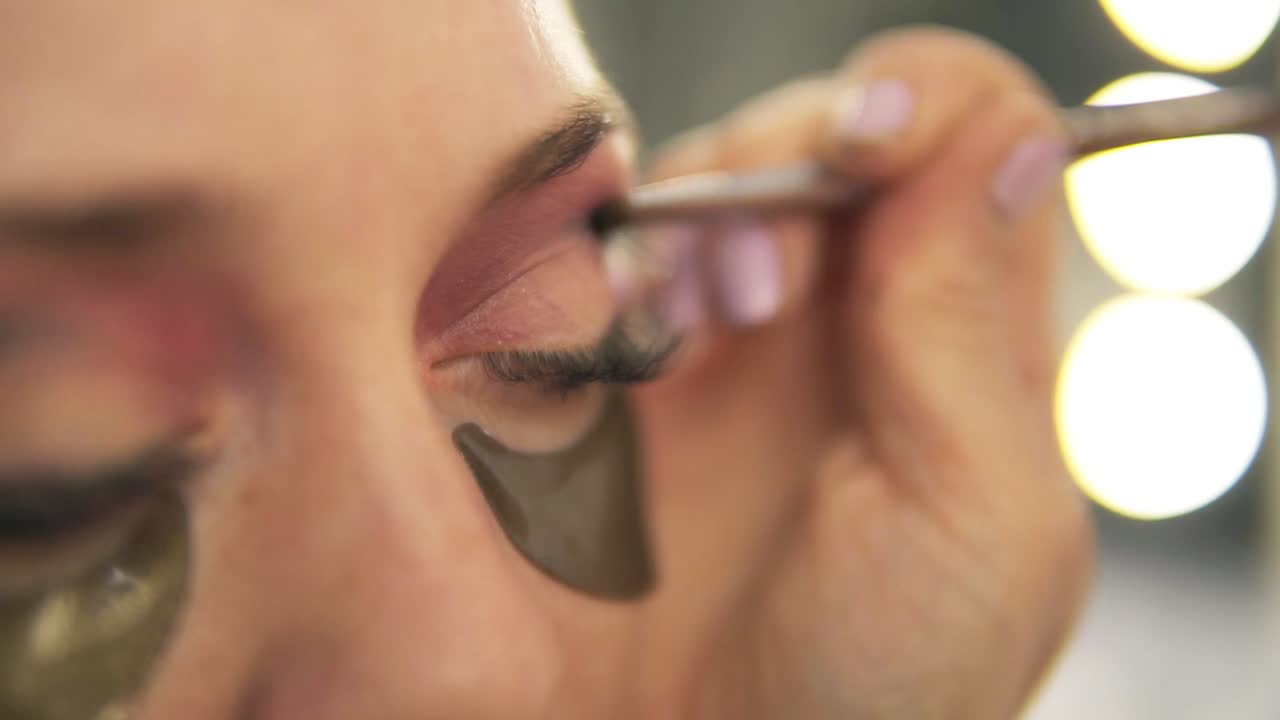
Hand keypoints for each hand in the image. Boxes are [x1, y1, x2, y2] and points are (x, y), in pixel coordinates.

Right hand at [629, 26, 1094, 717]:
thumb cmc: (882, 691)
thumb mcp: (975, 520)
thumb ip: (970, 329)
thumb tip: (1008, 141)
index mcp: (973, 342)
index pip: (975, 135)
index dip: (922, 105)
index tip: (862, 147)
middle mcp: (863, 317)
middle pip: (836, 133)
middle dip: (789, 161)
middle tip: (759, 289)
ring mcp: (746, 339)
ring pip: (727, 177)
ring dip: (705, 213)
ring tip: (694, 323)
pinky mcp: (645, 370)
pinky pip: (632, 252)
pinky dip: (625, 258)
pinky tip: (634, 328)